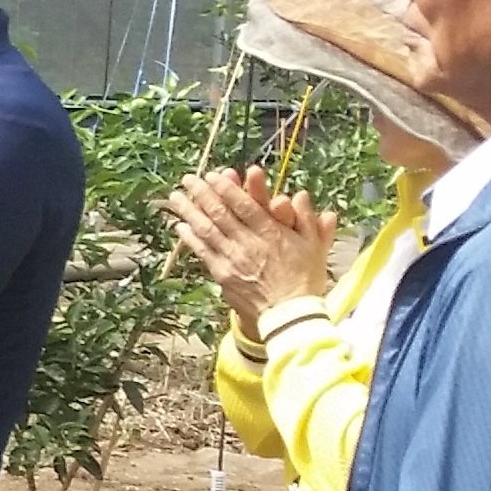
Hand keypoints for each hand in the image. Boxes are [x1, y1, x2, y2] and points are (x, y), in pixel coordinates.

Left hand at [166, 167, 334, 318]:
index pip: (245, 205)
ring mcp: (232, 260)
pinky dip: (191, 237)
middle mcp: (248, 244)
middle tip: (188, 178)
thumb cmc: (305, 279)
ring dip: (190, 211)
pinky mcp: (222, 275)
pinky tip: (180, 225)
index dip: (227, 188)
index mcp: (271, 233)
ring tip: (176, 197)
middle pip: (221, 213)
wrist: (289, 315)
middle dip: (202, 194)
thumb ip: (308, 219)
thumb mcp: (314, 246)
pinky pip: (203, 252)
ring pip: (207, 230)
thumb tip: (301, 194)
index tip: (214, 175)